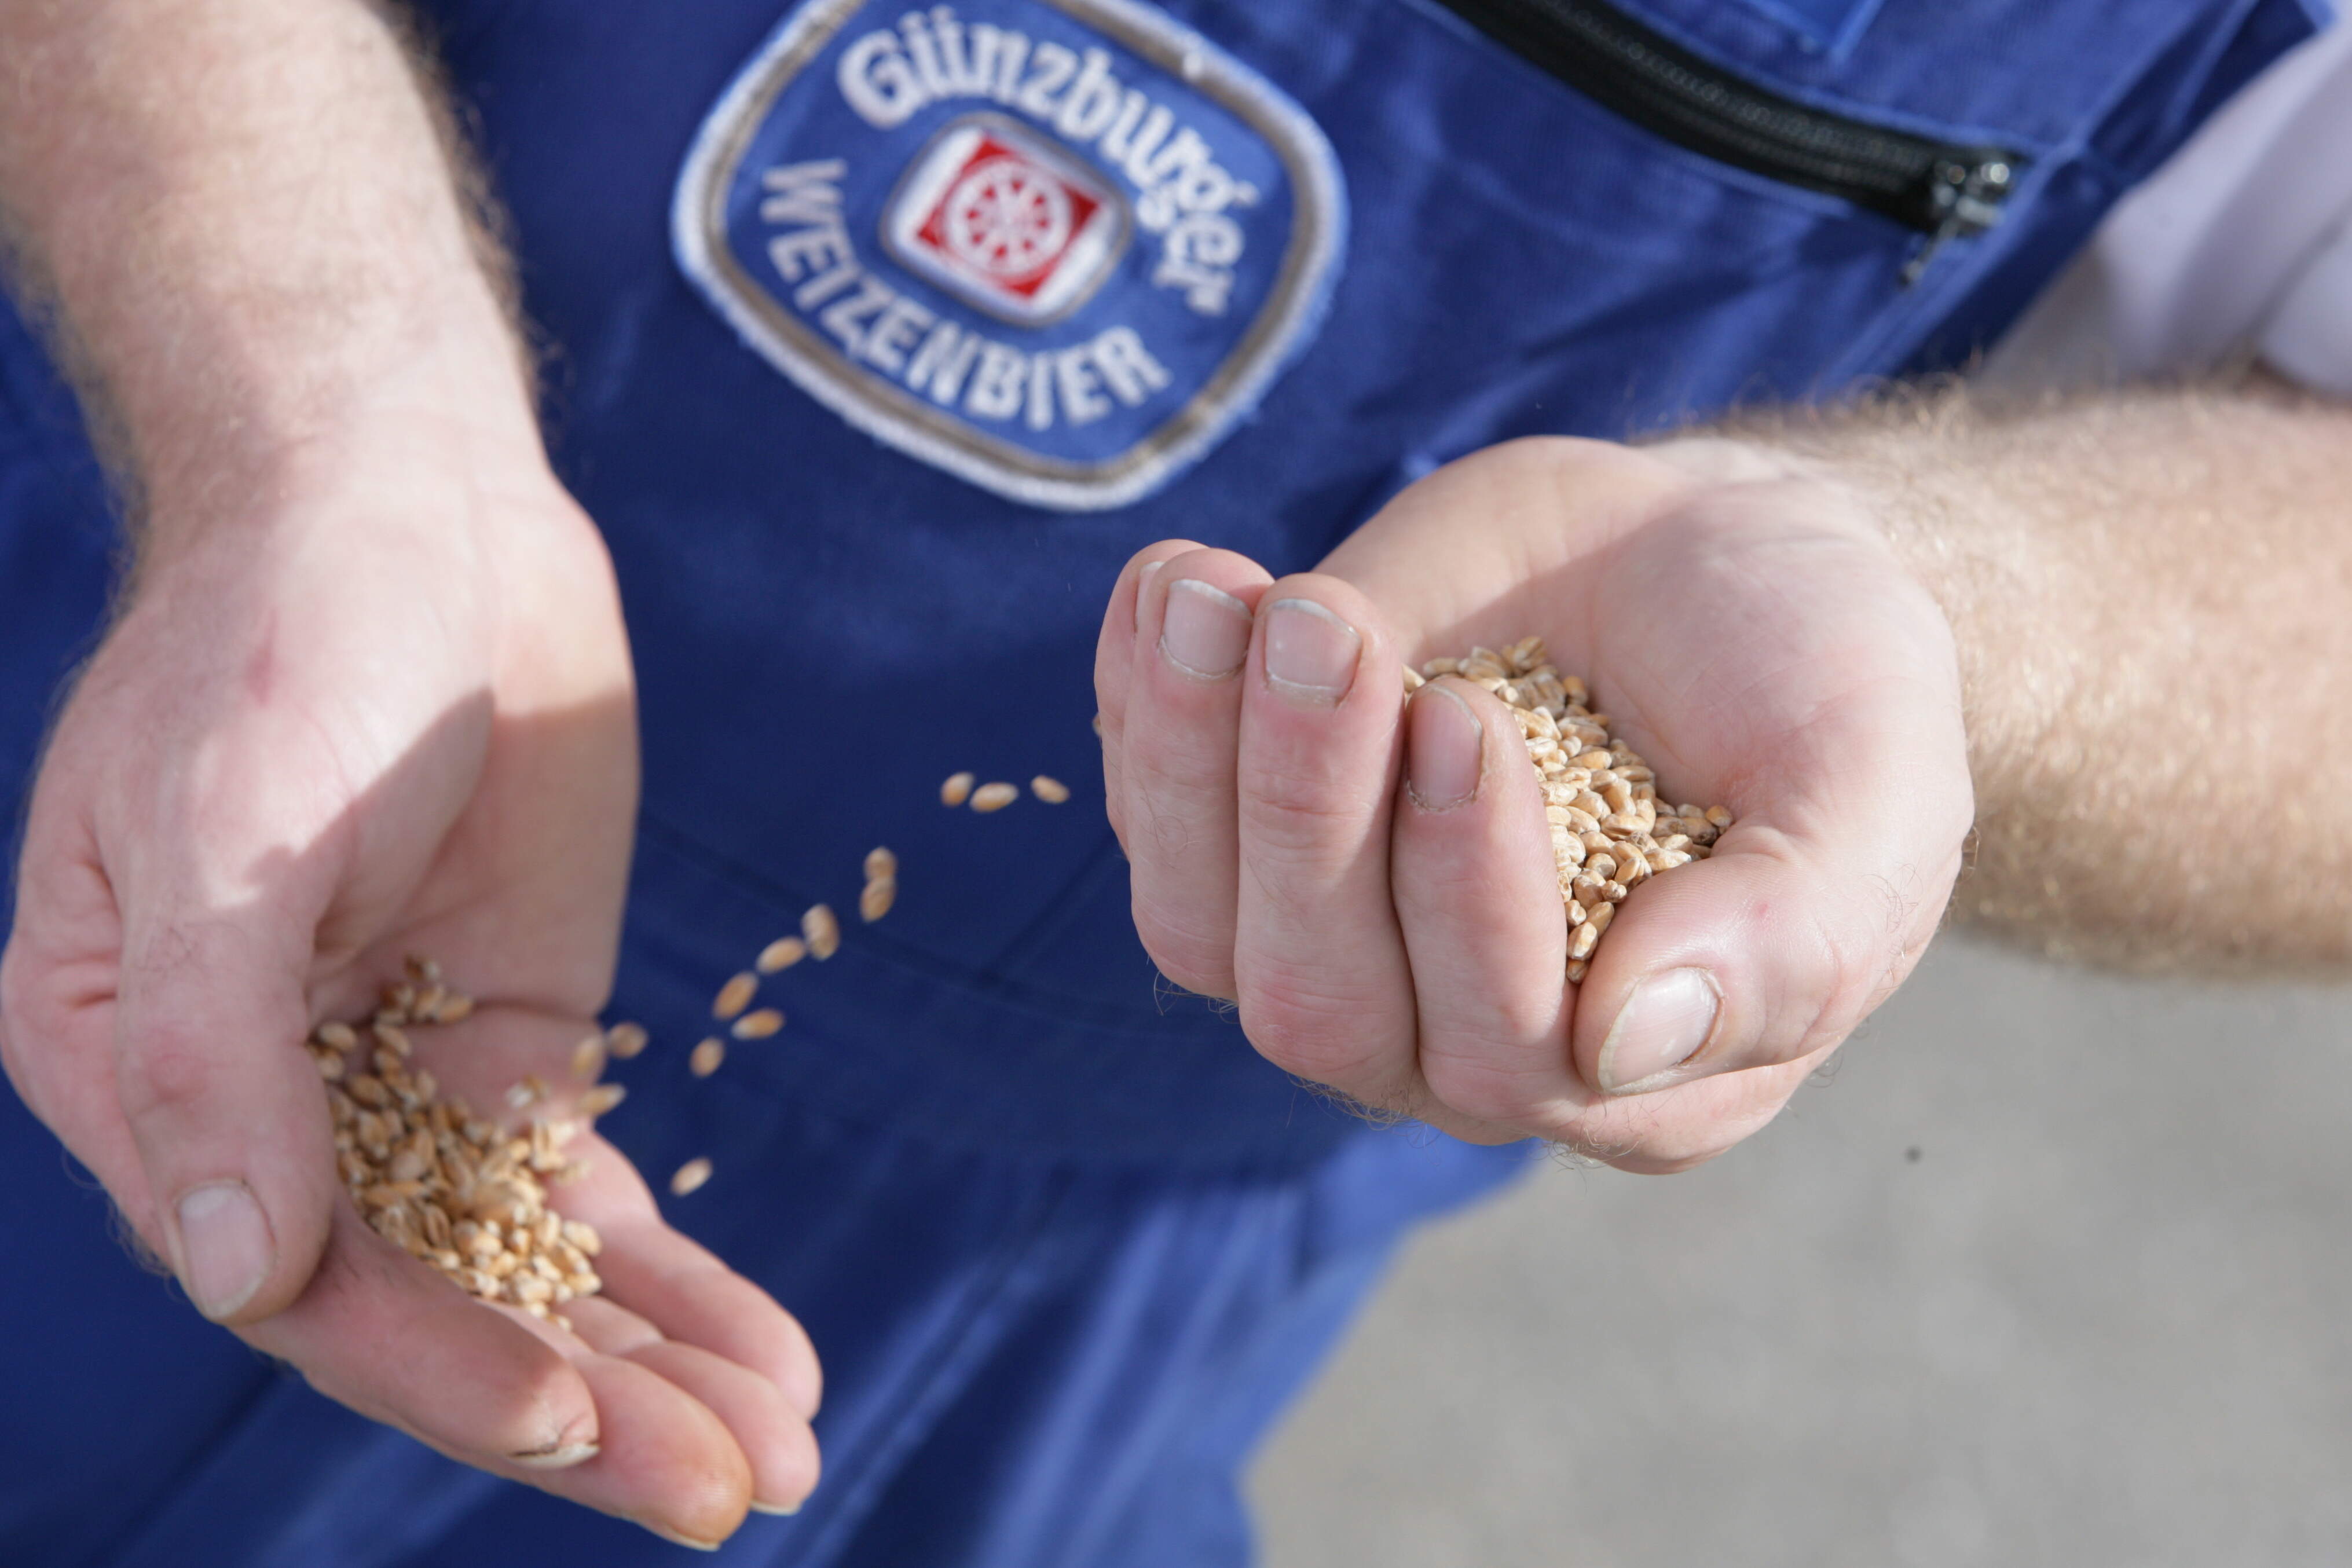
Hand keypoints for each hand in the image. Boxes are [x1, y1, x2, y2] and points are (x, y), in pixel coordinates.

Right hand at [0, 417, 818, 1543]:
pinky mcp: (509, 1043)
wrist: (407, 508)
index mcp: (141, 1079)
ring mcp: (397, 1085)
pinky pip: (593, 1197)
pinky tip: (772, 1355)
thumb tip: (235, 1271)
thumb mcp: (215, 829)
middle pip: (430, 1309)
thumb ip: (214, 1053)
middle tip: (732, 1496)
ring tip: (789, 1454)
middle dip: (581, 1413)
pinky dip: (679, 1281)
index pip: (297, 1277)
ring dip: (653, 1372)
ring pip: (526, 1277)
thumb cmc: (276, 637)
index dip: (438, 1364)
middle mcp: (268, 1115)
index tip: (584, 1428)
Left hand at [1094, 436, 1970, 1169]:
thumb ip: (1789, 935)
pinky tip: (1177, 578)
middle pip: (1322, 1006)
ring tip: (1220, 592)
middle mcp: (1460, 1042)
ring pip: (1203, 930)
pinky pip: (1151, 817)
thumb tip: (1624, 1047)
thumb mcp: (1870, 791)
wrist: (1717, 566)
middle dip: (1306, 813)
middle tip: (1333, 632)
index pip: (1502, 1050)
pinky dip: (1138, 700)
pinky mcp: (1254, 838)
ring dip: (1194, 760)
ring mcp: (1339, 941)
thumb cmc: (1816, 686)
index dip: (1462, 895)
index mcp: (1626, 1069)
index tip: (1466, 713)